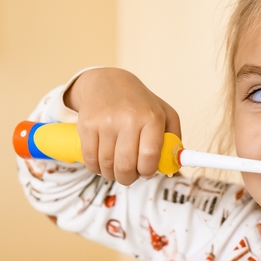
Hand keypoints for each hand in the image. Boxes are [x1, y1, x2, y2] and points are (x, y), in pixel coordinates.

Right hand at [64, 67, 180, 185]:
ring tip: (115, 168)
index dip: (146, 171)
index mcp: (151, 117)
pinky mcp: (87, 126)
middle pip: (126, 166)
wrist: (107, 82)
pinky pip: (90, 160)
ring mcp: (105, 123)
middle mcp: (128, 119)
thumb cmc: (139, 103)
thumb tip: (172, 165)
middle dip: (128, 178)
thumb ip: (173, 140)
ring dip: (111, 174)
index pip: (149, 157)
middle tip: (128, 175)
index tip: (145, 171)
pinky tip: (101, 163)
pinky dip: (96, 168)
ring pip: (106, 165)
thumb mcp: (164, 113)